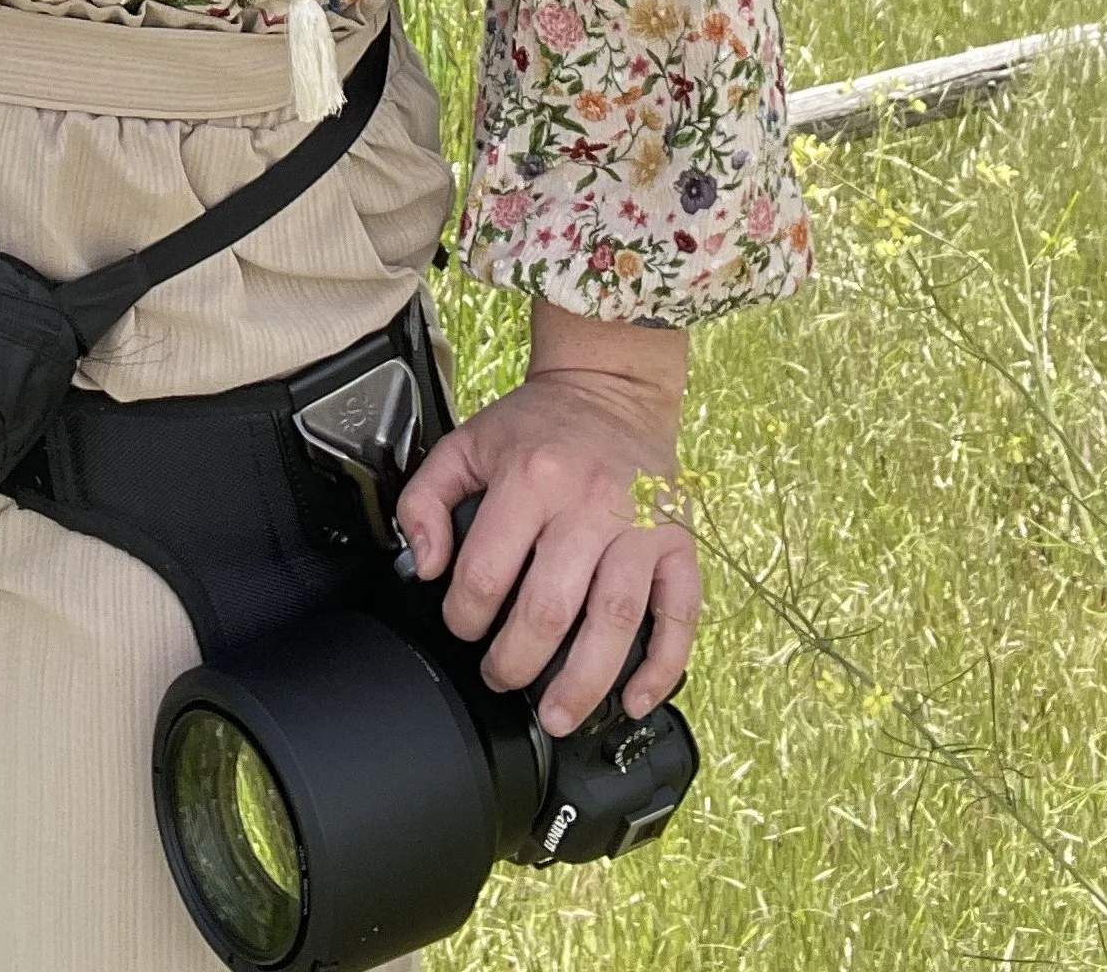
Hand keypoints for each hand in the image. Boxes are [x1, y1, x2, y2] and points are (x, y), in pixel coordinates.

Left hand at [392, 303, 696, 737]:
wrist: (609, 391)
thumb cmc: (536, 426)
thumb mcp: (465, 444)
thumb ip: (425, 499)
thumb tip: (425, 567)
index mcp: (530, 477)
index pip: (487, 570)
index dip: (464, 615)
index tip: (462, 626)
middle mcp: (589, 503)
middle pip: (550, 607)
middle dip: (517, 662)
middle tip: (501, 679)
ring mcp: (641, 526)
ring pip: (616, 620)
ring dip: (585, 682)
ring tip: (557, 715)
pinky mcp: (679, 542)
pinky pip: (681, 614)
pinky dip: (663, 665)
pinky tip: (638, 699)